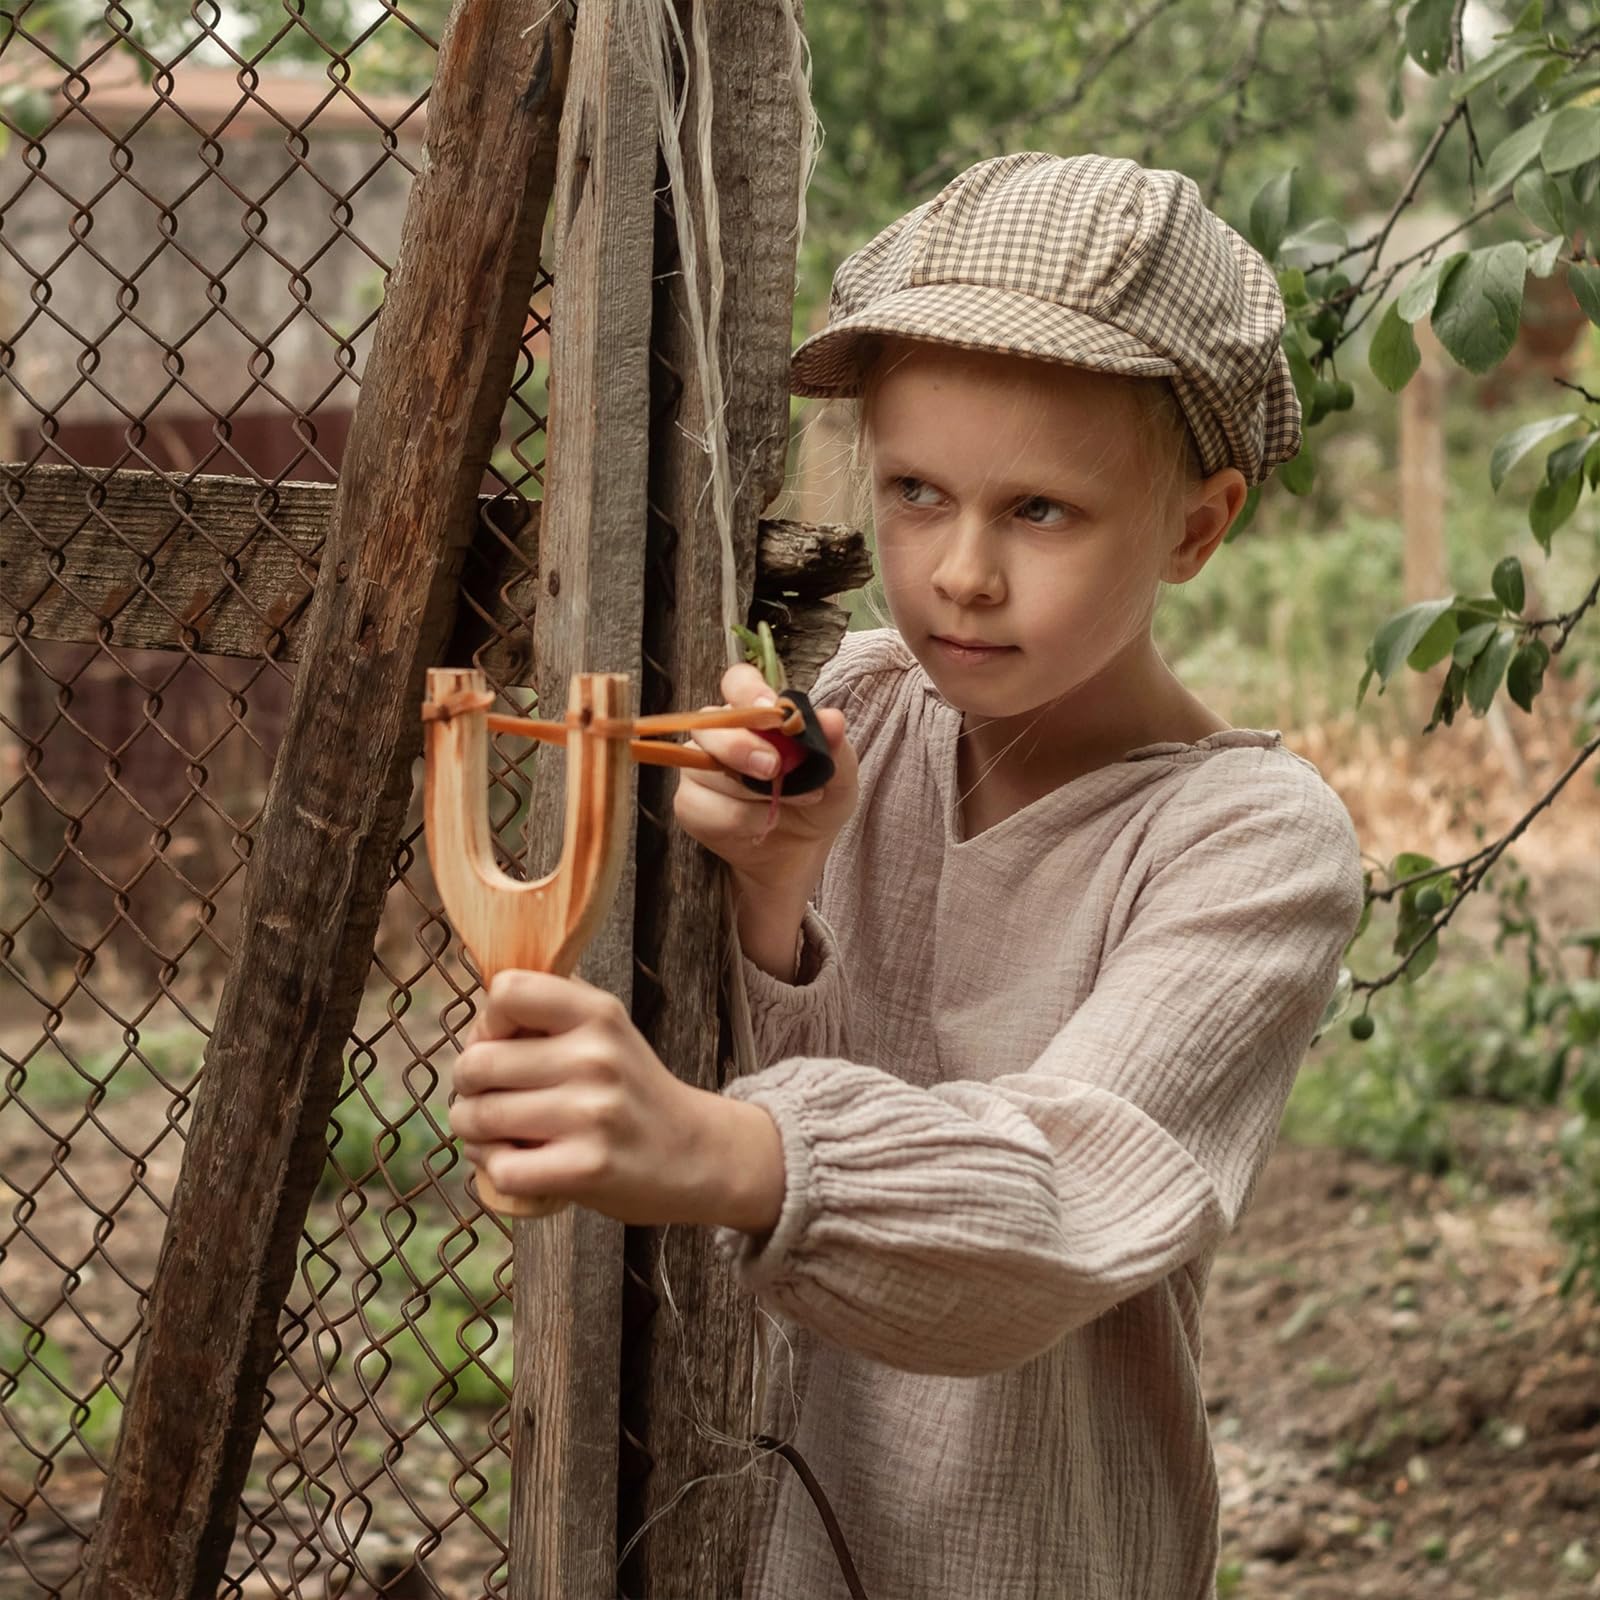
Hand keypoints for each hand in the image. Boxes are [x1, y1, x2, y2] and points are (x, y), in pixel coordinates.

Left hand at [449, 969, 784, 1231]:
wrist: (695, 1154)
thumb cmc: (630, 1091)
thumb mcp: (605, 1032)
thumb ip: (548, 1014)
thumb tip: (476, 1030)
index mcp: (597, 1013)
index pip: (507, 992)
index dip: (489, 1022)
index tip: (506, 1046)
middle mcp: (595, 1057)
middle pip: (476, 1062)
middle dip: (467, 1087)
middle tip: (488, 1099)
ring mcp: (592, 1114)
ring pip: (478, 1118)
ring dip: (473, 1132)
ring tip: (497, 1135)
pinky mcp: (587, 1168)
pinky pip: (500, 1168)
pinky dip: (495, 1170)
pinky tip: (517, 1164)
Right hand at [672, 663, 857, 899]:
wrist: (801, 853)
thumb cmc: (818, 803)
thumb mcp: (839, 778)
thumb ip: (834, 748)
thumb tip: (832, 719)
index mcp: (756, 713)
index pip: (738, 682)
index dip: (748, 690)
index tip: (770, 707)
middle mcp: (720, 734)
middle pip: (709, 724)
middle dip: (740, 745)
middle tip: (774, 769)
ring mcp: (698, 768)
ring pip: (707, 769)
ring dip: (753, 793)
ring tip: (787, 804)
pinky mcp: (689, 804)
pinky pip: (705, 806)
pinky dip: (742, 820)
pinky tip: (763, 824)